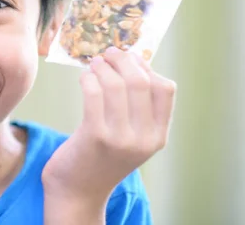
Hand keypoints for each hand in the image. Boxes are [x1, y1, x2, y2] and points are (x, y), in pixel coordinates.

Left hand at [41, 47, 175, 219]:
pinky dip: (89, 78)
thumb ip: (137, 108)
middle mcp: (144, 138)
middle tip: (108, 53)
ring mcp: (121, 138)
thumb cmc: (100, 157)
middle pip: (141, 82)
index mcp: (158, 136)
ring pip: (117, 85)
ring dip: (103, 67)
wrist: (78, 191)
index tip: (130, 59)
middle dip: (123, 60)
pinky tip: (84, 78)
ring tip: (94, 64)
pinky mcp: (95, 136)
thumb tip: (133, 62)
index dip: (147, 67)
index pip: (165, 89)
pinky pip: (94, 93)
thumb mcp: (130, 137)